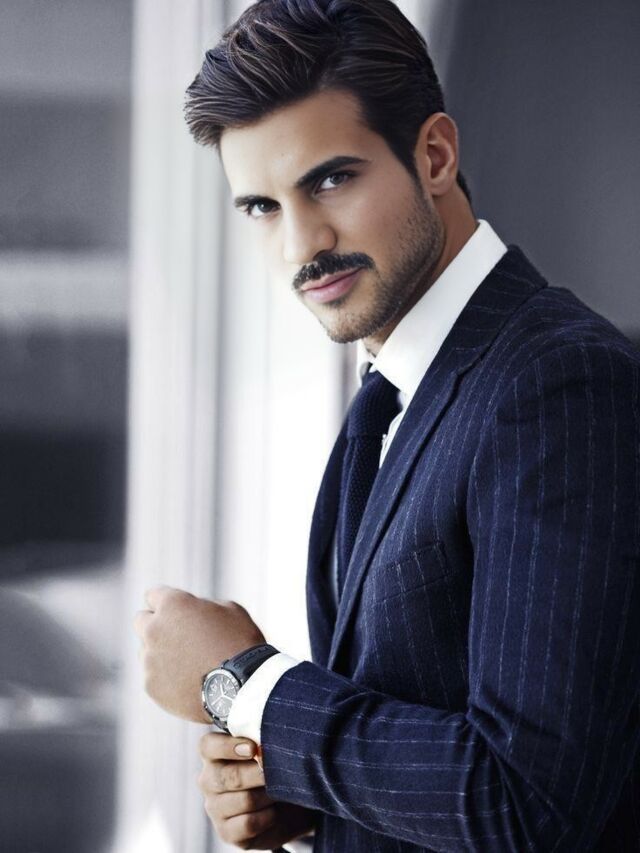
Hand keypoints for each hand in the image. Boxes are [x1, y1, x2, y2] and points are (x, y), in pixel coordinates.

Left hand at [134, 586, 265, 721]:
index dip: (167, 601)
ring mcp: (149, 659)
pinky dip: (166, 677)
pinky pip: (153, 676)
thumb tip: (194, 614)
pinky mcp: (151, 685)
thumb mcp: (230, 610)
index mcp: (172, 604)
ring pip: (146, 650)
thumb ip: (203, 607)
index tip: (176, 610)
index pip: (153, 594)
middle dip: (155, 624)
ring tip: (190, 664)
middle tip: (177, 634)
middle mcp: (154, 629)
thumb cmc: (240, 644)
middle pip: (141, 620)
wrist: (241, 688)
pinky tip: (189, 682)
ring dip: (161, 652)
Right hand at [198, 732, 316, 849]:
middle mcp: (209, 780)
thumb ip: (262, 741)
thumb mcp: (266, 750)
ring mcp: (214, 808)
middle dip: (258, 774)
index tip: (252, 748)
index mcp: (214, 754)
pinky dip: (268, 817)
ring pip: (244, 800)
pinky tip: (274, 811)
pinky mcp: (226, 832)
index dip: (228, 746)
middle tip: (278, 771)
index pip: (208, 746)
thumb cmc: (272, 769)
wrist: (283, 806)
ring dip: (268, 795)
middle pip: (229, 776)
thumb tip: (268, 744)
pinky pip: (249, 823)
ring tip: (280, 791)